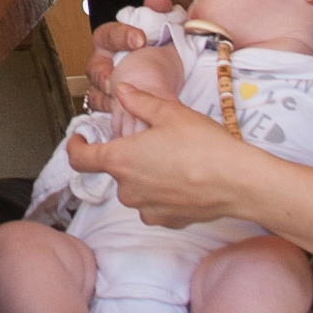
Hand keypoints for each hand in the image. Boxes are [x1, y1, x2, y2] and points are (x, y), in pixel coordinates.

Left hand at [67, 85, 259, 229]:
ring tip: (174, 160)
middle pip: (116, 171)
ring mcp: (145, 209)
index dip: (75, 147)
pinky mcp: (165, 220)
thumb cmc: (205, 146)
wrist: (237, 182)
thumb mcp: (170, 113)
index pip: (80, 159)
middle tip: (155, 141)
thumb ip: (140, 101)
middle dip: (129, 156)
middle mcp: (128, 189)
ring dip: (145, 175)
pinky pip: (152, 206)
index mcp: (122, 160)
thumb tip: (122, 91)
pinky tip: (182, 180)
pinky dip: (161, 193)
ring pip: (135, 189)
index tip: (79, 139)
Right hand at [81, 14, 184, 115]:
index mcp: (112, 40)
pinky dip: (113, 115)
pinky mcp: (112, 108)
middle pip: (94, 68)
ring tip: (120, 101)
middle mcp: (104, 64)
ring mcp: (105, 88)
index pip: (108, 34)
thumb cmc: (162, 48)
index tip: (140, 39)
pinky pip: (105, 114)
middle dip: (103, 74)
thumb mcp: (164, 25)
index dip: (122, 36)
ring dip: (106, 98)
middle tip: (115, 78)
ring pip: (96, 93)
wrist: (172, 74)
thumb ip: (159, 9)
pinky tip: (125, 116)